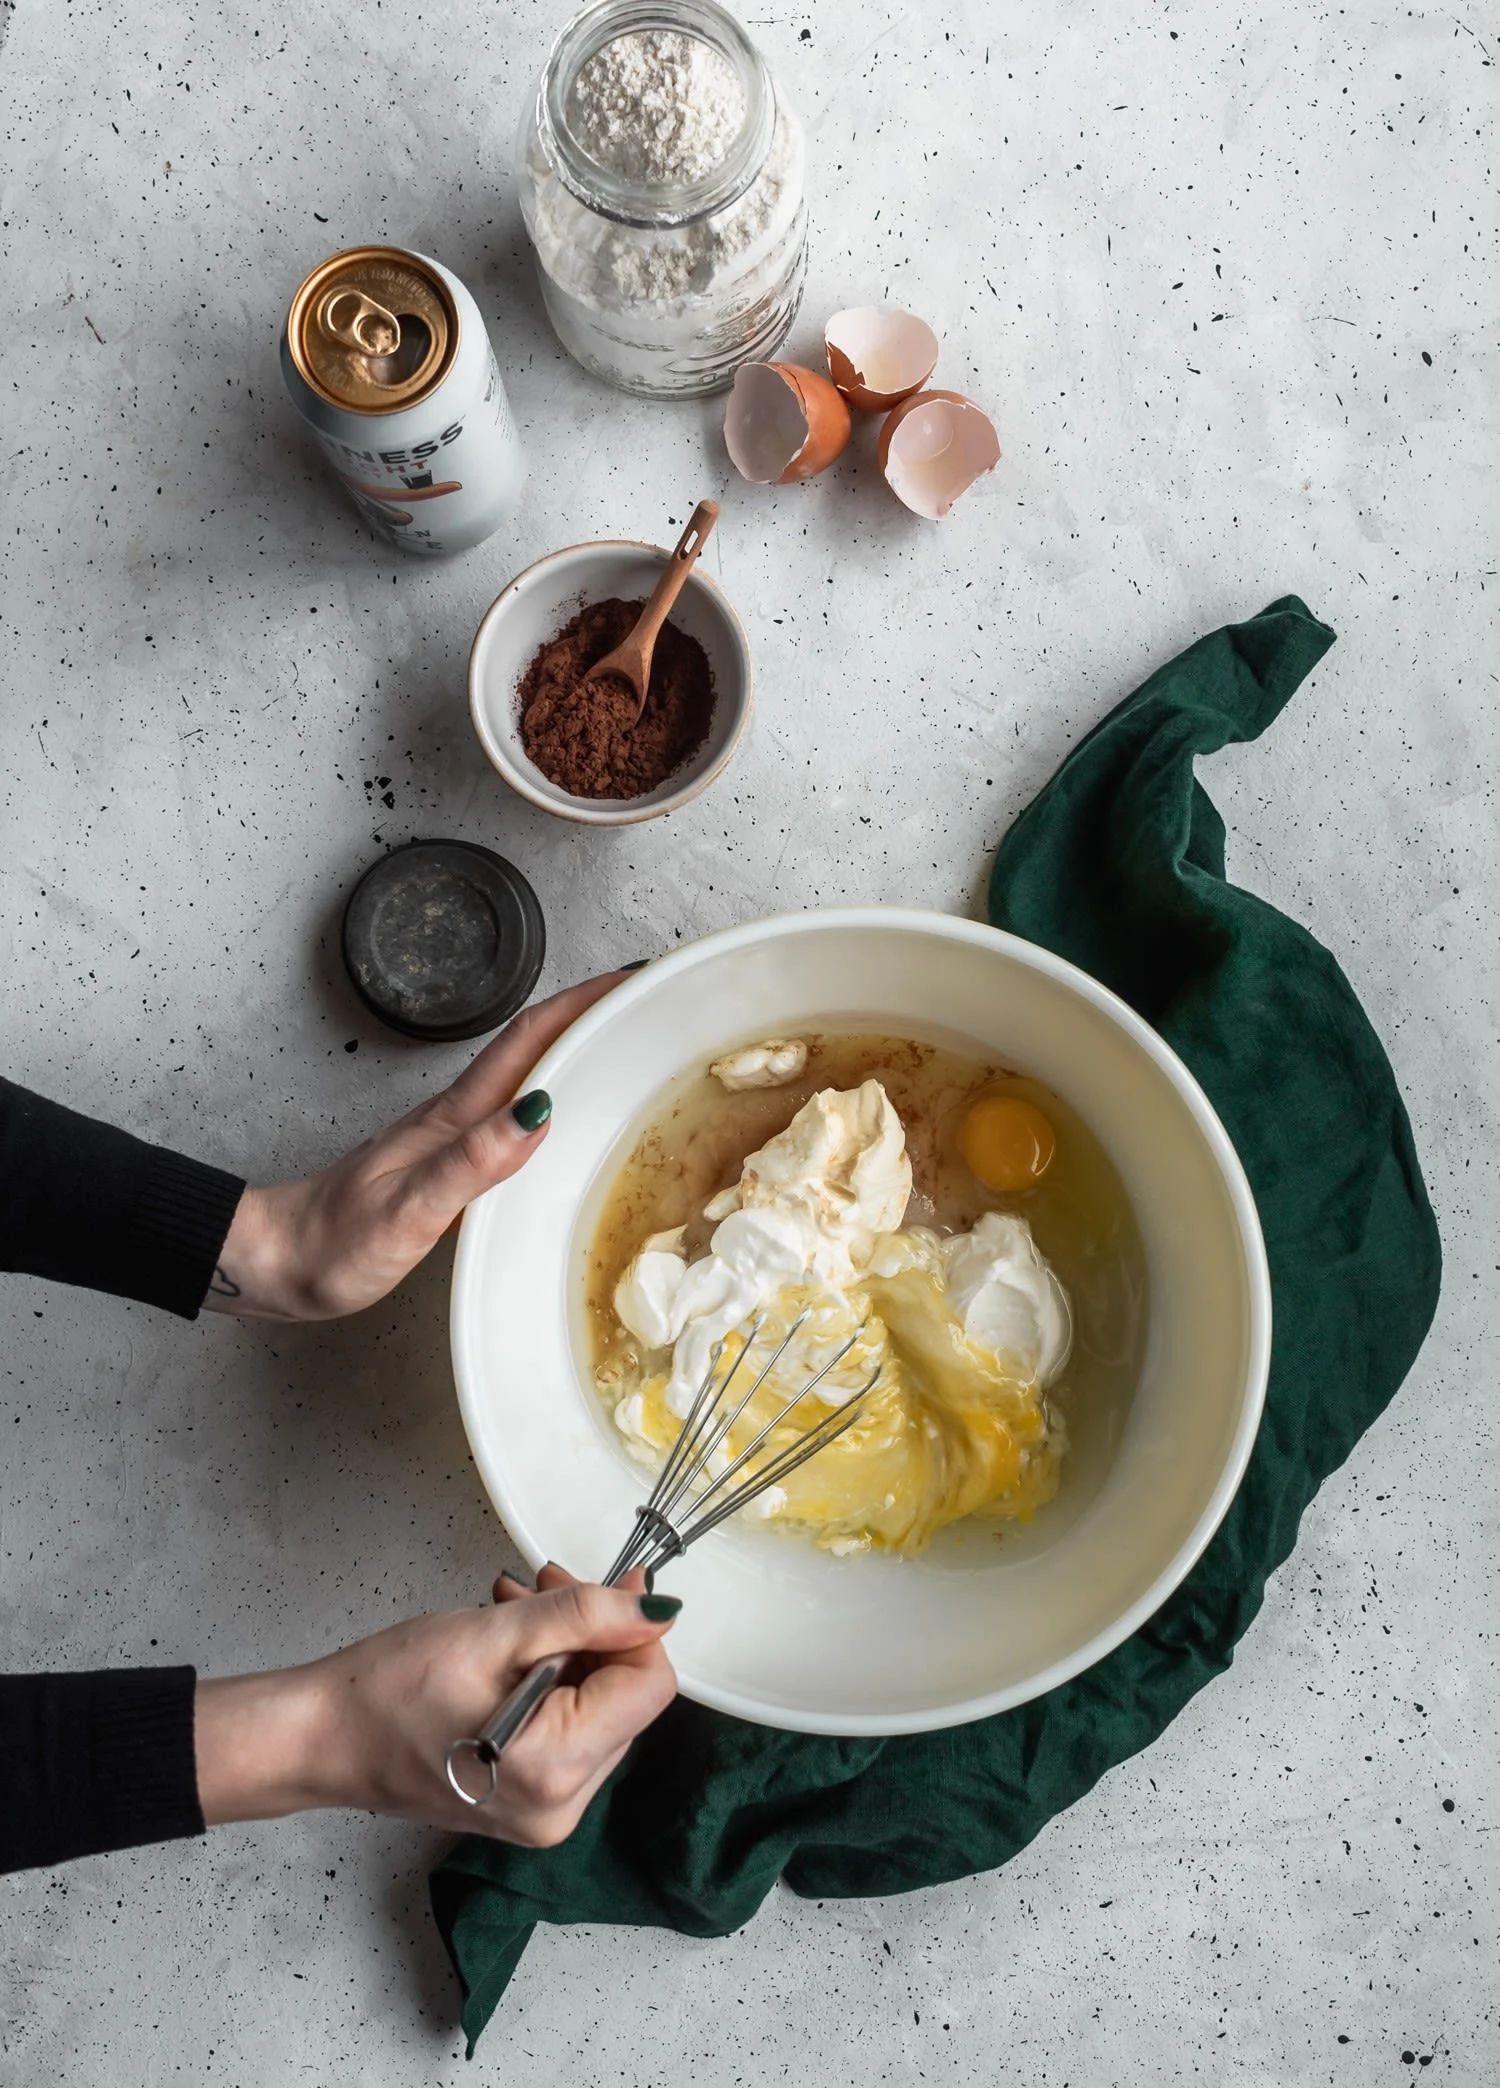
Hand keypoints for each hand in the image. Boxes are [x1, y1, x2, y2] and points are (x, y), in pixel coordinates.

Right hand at [194, 1566, 679, 1844]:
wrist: (323, 1738)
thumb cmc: (390, 1689)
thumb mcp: (495, 1634)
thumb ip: (583, 1617)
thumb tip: (655, 1609)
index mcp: (558, 1768)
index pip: (649, 1687)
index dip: (633, 1627)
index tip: (604, 1584)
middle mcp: (562, 1807)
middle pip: (625, 1699)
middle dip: (594, 1634)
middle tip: (543, 1586)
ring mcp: (544, 1813)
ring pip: (597, 1711)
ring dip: (568, 1649)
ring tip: (515, 1607)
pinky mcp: (525, 1805)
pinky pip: (566, 1732)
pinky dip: (548, 1681)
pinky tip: (508, 1646)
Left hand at [205, 972, 625, 1320]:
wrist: (278, 1261)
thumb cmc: (334, 1243)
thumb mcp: (408, 1209)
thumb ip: (471, 1161)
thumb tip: (536, 1113)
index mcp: (453, 1117)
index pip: (527, 1040)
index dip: (581, 1004)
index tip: (631, 979)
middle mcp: (457, 1116)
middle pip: (535, 1046)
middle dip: (593, 1014)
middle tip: (648, 1001)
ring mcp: (452, 1137)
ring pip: (527, 1077)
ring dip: (576, 1051)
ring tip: (626, 1042)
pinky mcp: (449, 1163)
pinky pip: (513, 1117)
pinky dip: (553, 1099)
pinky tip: (567, 1116)